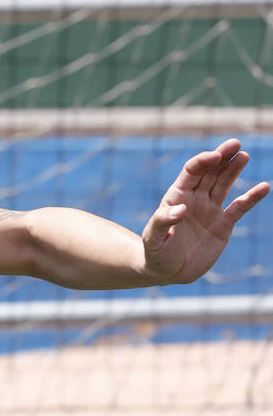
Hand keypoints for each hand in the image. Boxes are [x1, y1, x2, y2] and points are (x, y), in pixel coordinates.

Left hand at [141, 139, 269, 284]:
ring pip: (224, 184)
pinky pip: (239, 208)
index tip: (215, 156)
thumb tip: (182, 209)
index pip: (192, 171)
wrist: (168, 272)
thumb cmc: (156, 252)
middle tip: (235, 143)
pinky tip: (264, 187)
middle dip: (222, 157)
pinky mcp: (223, 225)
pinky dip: (251, 198)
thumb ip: (163, 221)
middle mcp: (195, 199)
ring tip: (244, 155)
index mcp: (177, 196)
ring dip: (234, 170)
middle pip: (210, 172)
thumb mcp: (154, 238)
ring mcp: (210, 210)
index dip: (203, 161)